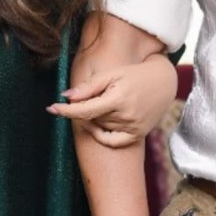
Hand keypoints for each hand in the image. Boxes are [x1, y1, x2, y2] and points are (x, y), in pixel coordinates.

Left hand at [47, 53, 176, 146]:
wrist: (164, 81)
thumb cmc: (135, 73)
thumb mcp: (112, 74)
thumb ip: (89, 86)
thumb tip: (66, 96)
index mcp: (118, 98)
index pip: (85, 110)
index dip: (66, 111)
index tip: (51, 108)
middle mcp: (126, 115)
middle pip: (92, 118)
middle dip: (87, 107)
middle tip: (99, 94)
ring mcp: (133, 127)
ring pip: (101, 127)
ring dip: (97, 117)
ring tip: (110, 101)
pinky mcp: (138, 135)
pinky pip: (112, 142)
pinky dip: (101, 136)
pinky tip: (98, 126)